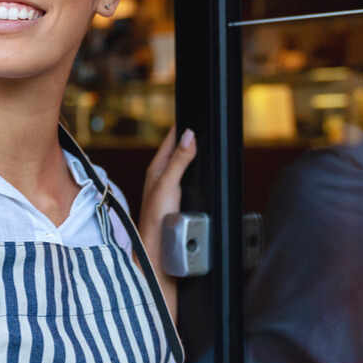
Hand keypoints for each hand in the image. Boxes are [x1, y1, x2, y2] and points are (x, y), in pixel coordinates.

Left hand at [139, 125, 196, 321]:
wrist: (156, 252)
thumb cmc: (156, 219)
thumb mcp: (168, 184)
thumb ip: (179, 159)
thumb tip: (189, 134)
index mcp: (156, 168)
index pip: (171, 139)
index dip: (181, 126)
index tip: (194, 111)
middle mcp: (161, 177)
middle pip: (178, 150)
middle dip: (189, 137)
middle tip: (204, 124)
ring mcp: (169, 189)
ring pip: (183, 165)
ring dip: (192, 155)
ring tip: (205, 143)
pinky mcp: (177, 201)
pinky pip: (188, 178)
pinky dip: (195, 171)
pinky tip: (202, 174)